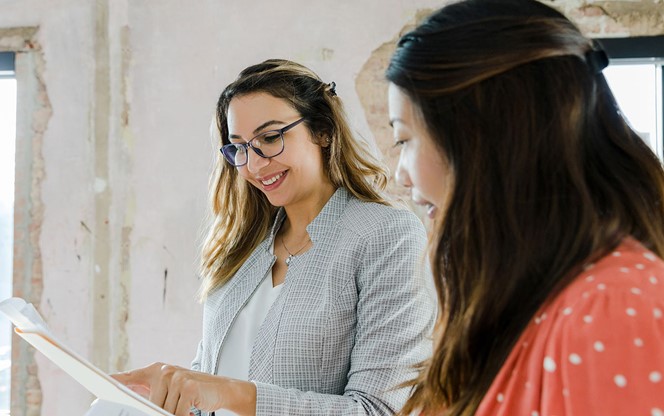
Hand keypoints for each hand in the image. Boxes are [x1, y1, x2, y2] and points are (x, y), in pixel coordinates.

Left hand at [111, 362, 255, 415]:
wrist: (222, 388)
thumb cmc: (194, 391)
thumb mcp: (170, 390)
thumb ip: (151, 393)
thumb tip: (132, 401)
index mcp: (155, 371)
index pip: (130, 377)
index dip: (114, 381)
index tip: (102, 382)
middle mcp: (163, 371)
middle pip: (149, 404)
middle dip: (159, 411)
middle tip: (175, 406)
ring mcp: (176, 377)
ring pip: (163, 410)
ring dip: (175, 413)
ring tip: (186, 407)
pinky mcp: (187, 386)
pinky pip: (176, 412)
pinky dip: (183, 415)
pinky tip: (192, 409)